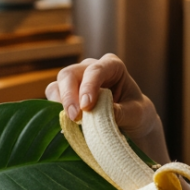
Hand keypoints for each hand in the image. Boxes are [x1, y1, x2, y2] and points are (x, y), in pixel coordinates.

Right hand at [46, 54, 165, 161]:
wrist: (130, 120)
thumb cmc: (135, 112)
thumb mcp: (136, 113)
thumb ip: (122, 112)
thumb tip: (103, 113)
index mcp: (112, 66)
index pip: (96, 70)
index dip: (89, 86)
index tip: (87, 106)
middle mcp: (90, 68)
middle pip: (70, 74)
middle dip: (69, 95)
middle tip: (74, 117)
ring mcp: (76, 80)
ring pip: (57, 84)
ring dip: (60, 104)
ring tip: (70, 122)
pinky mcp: (66, 94)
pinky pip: (54, 98)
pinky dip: (56, 110)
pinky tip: (65, 123)